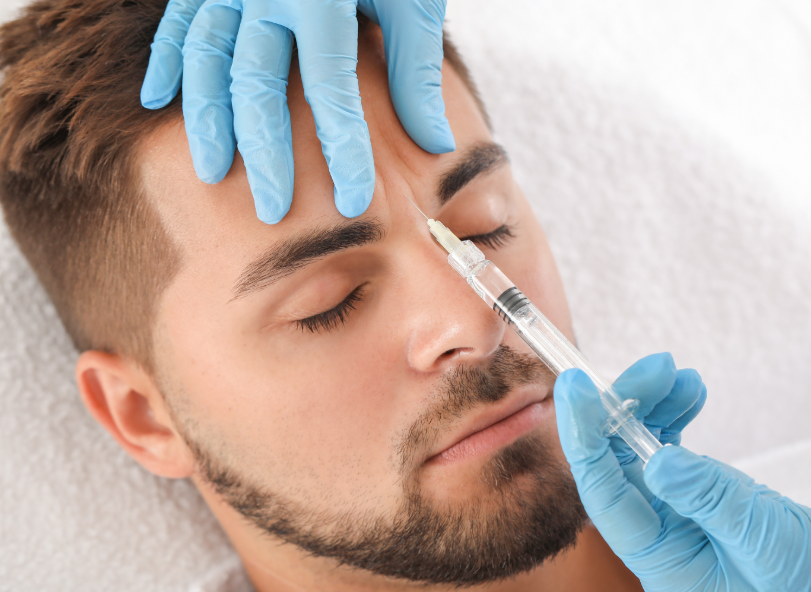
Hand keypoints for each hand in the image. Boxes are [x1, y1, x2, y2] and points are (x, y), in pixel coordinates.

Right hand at [141, 0, 454, 223]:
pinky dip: (164, 60)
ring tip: (213, 172)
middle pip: (256, 83)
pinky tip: (156, 102)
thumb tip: (432, 145)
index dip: (342, 147)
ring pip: (206, 58)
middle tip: (273, 210)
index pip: (331, 87)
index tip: (351, 201)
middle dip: (265, 151)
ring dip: (207, 120)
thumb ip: (415, 68)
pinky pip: (177, 21)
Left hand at [554, 353, 810, 591]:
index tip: (576, 387)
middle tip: (655, 367)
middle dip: (625, 405)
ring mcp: (665, 508)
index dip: (584, 434)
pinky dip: (672, 415)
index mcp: (655, 555)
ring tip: (676, 374)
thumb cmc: (795, 582)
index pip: (601, 489)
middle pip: (614, 457)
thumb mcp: (760, 546)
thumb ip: (711, 504)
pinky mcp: (685, 493)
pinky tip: (688, 392)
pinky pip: (664, 446)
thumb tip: (660, 460)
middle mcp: (650, 529)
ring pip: (636, 445)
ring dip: (649, 404)